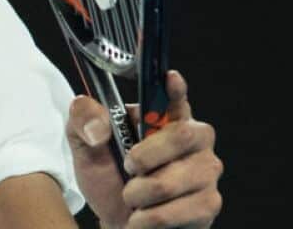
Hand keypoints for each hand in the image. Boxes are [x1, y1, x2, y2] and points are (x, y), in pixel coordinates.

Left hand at [67, 70, 222, 227]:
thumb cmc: (108, 178)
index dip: (175, 88)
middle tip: (127, 168)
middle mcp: (194, 139)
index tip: (170, 77)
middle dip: (142, 157)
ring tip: (132, 196)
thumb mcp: (85, 146)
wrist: (117, 220)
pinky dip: (149, 218)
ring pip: (170, 181)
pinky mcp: (209, 203)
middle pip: (179, 136)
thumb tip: (97, 124)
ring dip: (138, 194)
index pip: (175, 96)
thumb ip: (83, 122)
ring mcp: (206, 171)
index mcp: (164, 116)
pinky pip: (177, 211)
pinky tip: (143, 216)